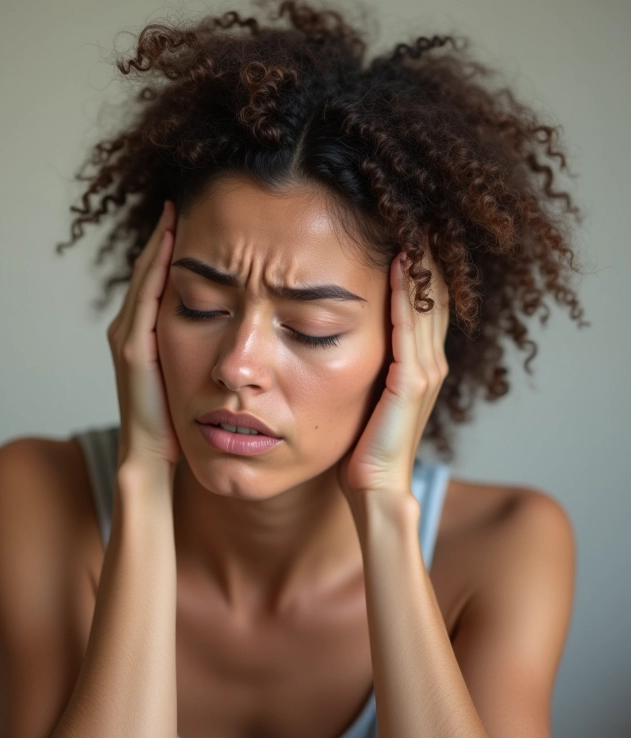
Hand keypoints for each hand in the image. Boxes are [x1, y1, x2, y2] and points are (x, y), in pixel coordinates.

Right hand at [107, 200, 180, 471]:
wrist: (151, 460)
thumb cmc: (174, 424)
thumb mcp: (188, 377)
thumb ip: (199, 348)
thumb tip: (233, 327)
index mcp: (144, 335)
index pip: (159, 280)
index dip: (172, 249)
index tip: (195, 218)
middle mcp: (130, 330)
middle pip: (148, 272)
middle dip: (164, 236)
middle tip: (183, 199)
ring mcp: (128, 338)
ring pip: (145, 279)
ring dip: (158, 244)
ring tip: (175, 210)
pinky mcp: (133, 350)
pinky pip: (147, 299)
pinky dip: (155, 270)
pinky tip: (169, 244)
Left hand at [337, 246, 450, 520]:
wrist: (371, 486)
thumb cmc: (363, 444)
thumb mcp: (366, 393)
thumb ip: (368, 363)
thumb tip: (343, 331)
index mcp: (419, 363)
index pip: (425, 302)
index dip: (420, 266)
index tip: (405, 228)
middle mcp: (429, 362)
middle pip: (433, 295)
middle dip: (424, 254)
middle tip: (413, 212)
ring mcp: (424, 371)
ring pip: (427, 304)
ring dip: (420, 263)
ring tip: (412, 222)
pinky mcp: (411, 383)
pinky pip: (409, 327)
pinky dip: (407, 293)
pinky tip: (400, 262)